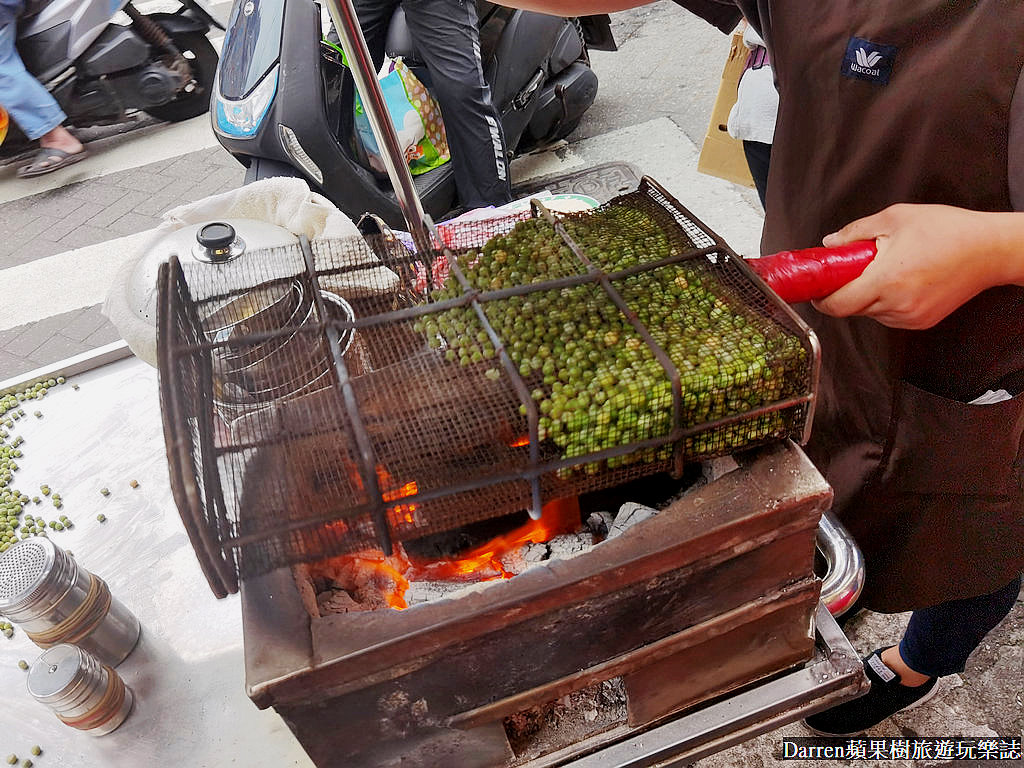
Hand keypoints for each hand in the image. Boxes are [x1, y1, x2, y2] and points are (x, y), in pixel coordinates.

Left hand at [812, 204, 1023, 328]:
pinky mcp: (922, 322)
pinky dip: (885, 303)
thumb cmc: (948, 230)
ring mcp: (910, 317)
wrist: (990, 250)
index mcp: (887, 279)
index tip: (817, 289)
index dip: (822, 299)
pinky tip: (902, 282)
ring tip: (886, 270)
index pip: (838, 304)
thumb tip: (829, 244)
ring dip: (866, 297)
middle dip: (845, 292)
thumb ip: (856, 232)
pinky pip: (889, 316)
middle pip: (851, 309)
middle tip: (851, 270)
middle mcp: (897, 304)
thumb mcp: (896, 218)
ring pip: (870, 313)